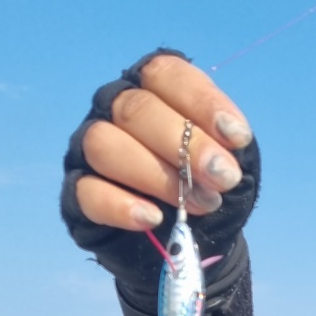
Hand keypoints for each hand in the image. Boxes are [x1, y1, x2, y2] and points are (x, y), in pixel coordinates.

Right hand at [61, 49, 260, 306]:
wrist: (189, 241)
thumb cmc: (207, 187)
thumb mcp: (228, 163)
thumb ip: (226, 149)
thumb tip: (223, 150)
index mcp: (153, 88)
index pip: (166, 75)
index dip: (202, 102)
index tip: (237, 138)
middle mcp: (114, 108)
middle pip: (135, 110)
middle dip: (184, 145)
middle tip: (222, 178)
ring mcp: (90, 149)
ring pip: (104, 145)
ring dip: (156, 176)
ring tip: (198, 205)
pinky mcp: (77, 192)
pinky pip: (88, 191)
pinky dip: (121, 205)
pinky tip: (153, 218)